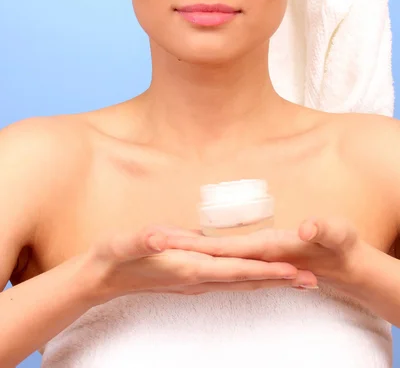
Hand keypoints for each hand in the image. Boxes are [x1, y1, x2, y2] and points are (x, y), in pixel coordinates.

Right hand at [86, 224, 317, 303]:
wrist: (101, 279)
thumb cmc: (114, 257)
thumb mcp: (124, 244)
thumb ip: (143, 240)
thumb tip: (158, 239)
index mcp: (188, 268)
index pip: (234, 270)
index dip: (264, 270)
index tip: (292, 271)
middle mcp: (197, 279)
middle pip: (246, 282)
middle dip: (279, 282)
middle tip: (312, 280)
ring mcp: (196, 283)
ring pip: (241, 285)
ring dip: (270, 283)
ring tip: (296, 282)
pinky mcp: (192, 280)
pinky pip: (229, 282)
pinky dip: (251, 280)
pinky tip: (258, 277)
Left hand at [164, 218, 365, 292]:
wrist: (346, 262)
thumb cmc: (342, 244)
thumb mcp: (339, 233)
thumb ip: (323, 230)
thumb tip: (306, 230)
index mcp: (268, 250)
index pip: (228, 252)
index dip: (200, 247)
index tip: (178, 243)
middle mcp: (255, 257)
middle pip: (214, 256)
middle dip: (184, 249)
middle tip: (152, 240)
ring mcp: (253, 259)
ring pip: (217, 257)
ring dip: (192, 251)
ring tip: (164, 243)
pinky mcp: (254, 256)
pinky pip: (225, 255)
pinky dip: (207, 252)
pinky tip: (196, 248)